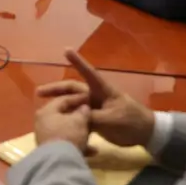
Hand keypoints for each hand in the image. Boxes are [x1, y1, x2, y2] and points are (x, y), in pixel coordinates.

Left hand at [34, 92, 91, 151]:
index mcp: (46, 111)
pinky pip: (66, 144)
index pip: (62, 99)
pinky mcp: (51, 151)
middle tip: (91, 116)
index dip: (77, 98)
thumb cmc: (68, 135)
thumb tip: (84, 108)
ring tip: (93, 134)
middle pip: (63, 115)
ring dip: (80, 132)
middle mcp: (42, 123)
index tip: (89, 98)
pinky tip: (93, 151)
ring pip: (66, 131)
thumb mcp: (79, 121)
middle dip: (79, 117)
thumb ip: (82, 112)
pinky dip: (78, 145)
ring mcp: (45, 137)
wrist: (58, 162)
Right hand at [38, 50, 155, 147]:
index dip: (77, 62)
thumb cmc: (132, 122)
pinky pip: (78, 116)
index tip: (66, 50)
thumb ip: (92, 118)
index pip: (88, 73)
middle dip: (56, 89)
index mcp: (103, 91)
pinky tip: (57, 122)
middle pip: (72, 89)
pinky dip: (67, 118)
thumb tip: (74, 118)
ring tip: (44, 108)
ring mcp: (96, 107)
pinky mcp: (96, 119)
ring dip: (59, 104)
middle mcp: (96, 96)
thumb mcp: (112, 120)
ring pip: (73, 103)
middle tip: (39, 92)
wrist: (147, 134)